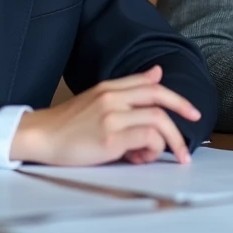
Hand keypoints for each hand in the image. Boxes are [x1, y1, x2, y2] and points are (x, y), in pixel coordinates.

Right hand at [9, 65, 200, 165]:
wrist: (39, 136)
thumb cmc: (67, 124)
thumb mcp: (98, 99)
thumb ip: (128, 88)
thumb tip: (157, 73)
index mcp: (110, 88)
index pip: (150, 84)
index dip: (175, 96)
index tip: (191, 111)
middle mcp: (112, 97)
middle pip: (158, 97)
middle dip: (181, 111)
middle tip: (193, 128)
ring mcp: (111, 116)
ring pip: (156, 120)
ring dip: (167, 140)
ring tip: (163, 155)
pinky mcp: (110, 137)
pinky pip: (146, 139)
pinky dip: (151, 150)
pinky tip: (140, 158)